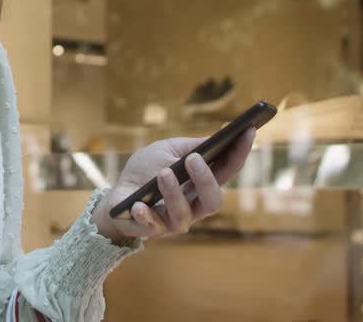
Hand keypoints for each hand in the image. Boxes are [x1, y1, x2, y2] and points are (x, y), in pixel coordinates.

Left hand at [93, 129, 254, 243]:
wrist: (115, 194)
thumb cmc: (144, 171)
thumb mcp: (166, 150)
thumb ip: (190, 146)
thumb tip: (218, 136)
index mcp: (200, 185)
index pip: (227, 171)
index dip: (240, 153)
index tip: (248, 131)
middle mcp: (193, 207)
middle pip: (213, 201)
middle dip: (205, 180)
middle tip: (194, 159)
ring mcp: (173, 222)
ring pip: (183, 215)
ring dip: (172, 193)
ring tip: (163, 174)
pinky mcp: (151, 230)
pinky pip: (152, 227)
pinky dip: (145, 215)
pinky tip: (138, 205)